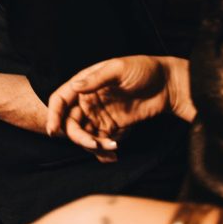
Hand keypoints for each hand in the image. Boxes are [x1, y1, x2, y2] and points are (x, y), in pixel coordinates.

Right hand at [46, 55, 179, 160]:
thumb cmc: (143, 69)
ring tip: (112, 148)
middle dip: (79, 137)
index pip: (61, 99)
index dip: (53, 114)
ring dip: (93, 146)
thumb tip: (75, 87)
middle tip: (95, 144)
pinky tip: (114, 154)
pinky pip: (100, 142)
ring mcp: (100, 114)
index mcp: (86, 83)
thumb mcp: (118, 68)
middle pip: (71, 123)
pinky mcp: (113, 127)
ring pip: (85, 135)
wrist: (168, 85)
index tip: (54, 130)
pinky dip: (103, 152)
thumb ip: (96, 79)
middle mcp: (89, 100)